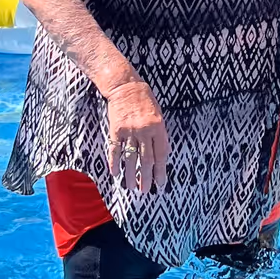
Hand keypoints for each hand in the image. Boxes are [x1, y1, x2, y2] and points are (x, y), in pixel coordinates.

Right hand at [105, 76, 167, 198]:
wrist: (125, 86)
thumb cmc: (145, 100)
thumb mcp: (159, 115)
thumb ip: (161, 135)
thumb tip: (164, 154)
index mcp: (158, 128)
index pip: (161, 155)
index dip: (161, 171)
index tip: (160, 184)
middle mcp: (144, 131)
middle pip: (146, 160)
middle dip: (146, 178)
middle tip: (145, 191)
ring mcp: (129, 131)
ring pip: (130, 158)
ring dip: (131, 175)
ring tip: (131, 188)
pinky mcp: (115, 130)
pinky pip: (115, 150)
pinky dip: (115, 163)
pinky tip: (116, 174)